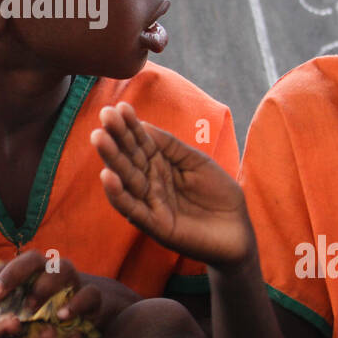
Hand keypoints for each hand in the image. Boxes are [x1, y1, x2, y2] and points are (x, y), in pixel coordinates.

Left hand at [0, 250, 102, 337]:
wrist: (93, 308)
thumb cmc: (50, 308)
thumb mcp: (24, 307)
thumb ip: (4, 308)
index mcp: (30, 269)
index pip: (3, 268)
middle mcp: (51, 268)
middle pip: (31, 259)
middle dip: (12, 274)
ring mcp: (75, 279)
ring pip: (62, 269)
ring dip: (44, 287)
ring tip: (29, 308)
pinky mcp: (94, 295)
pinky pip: (88, 294)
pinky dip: (76, 304)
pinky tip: (63, 317)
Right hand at [91, 102, 253, 269]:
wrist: (239, 230)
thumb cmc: (219, 193)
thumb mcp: (197, 161)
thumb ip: (171, 146)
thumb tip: (143, 125)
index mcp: (160, 165)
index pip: (141, 142)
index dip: (130, 125)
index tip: (118, 107)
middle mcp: (150, 182)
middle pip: (129, 158)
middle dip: (116, 137)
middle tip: (103, 117)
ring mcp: (150, 203)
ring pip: (126, 180)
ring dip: (112, 160)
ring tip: (99, 138)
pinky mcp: (155, 225)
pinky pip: (133, 209)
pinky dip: (119, 194)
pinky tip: (108, 176)